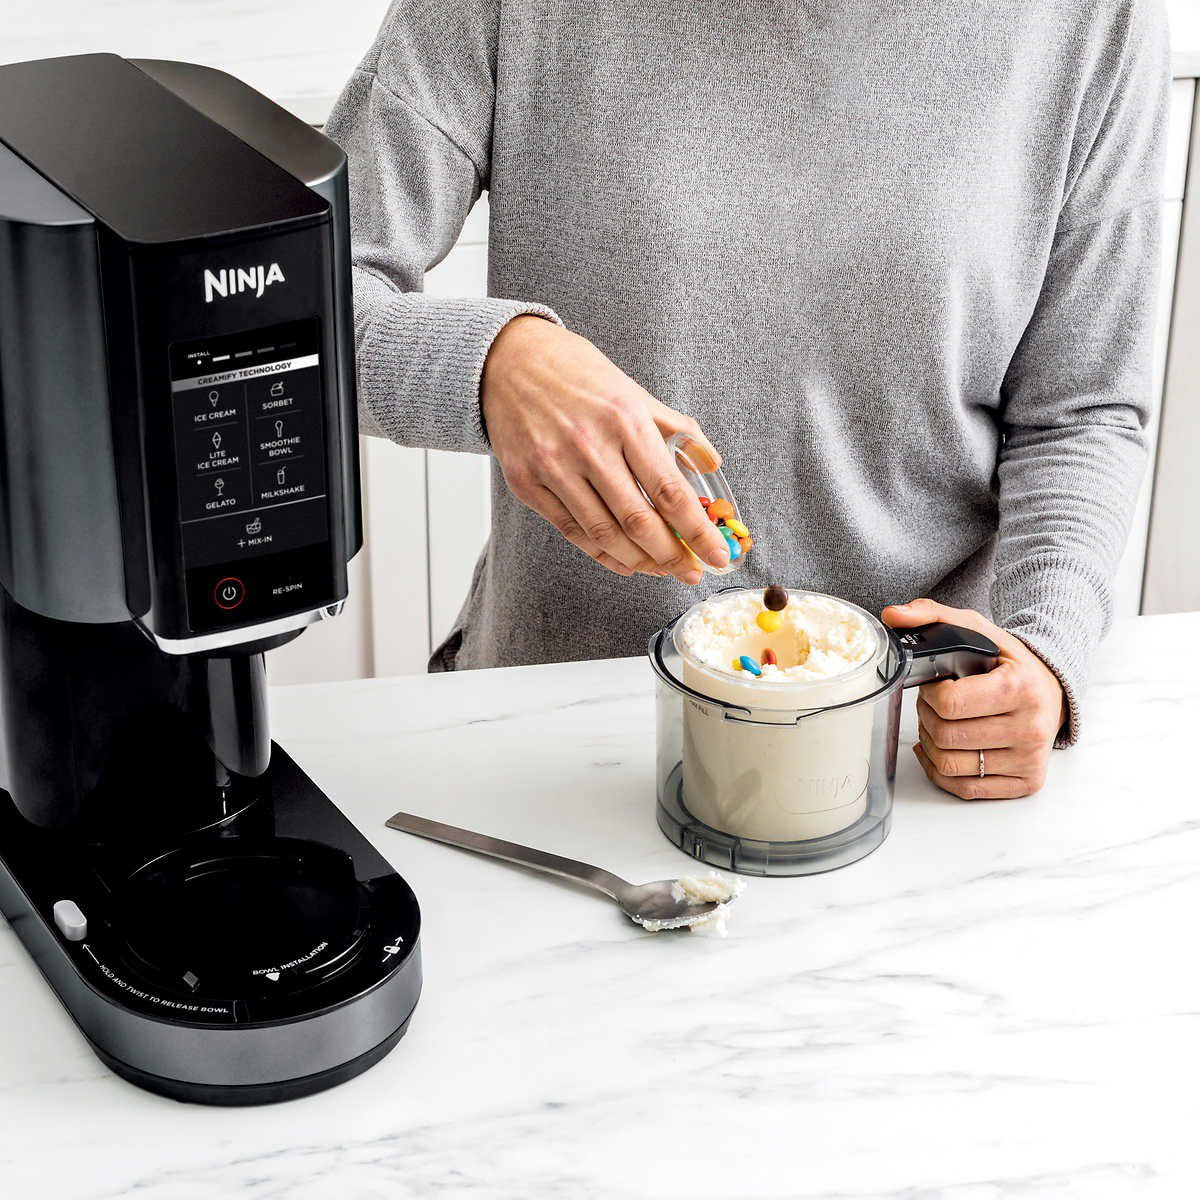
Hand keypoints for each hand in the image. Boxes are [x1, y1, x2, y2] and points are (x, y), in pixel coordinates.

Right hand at [481, 316, 729, 582]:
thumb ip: (675, 429)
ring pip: (604, 534)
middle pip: (638, 521)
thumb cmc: (576, 374)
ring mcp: (553, 467)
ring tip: (661, 569)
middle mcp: (589, 446)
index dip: (697, 531)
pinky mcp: (526, 483)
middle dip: (671, 557)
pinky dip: (602, 554)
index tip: (717, 556)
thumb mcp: (633, 391)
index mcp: (625, 419)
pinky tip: (624, 561)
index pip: (669, 490)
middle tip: (690, 573)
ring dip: (639, 561)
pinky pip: (571, 531)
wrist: (508, 361)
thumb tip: (710, 464)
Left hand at [881, 598, 1067, 798]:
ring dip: (932, 743)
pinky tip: (943, 749)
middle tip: (934, 704)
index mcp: (1020, 689)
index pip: (949, 704)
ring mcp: (1029, 760)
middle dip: (927, 717)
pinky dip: (942, 771)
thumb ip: (933, 616)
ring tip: (940, 723)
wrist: (1053, 690)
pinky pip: (964, 788)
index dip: (930, 694)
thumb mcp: (977, 629)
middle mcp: (1030, 728)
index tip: (935, 685)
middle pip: (945, 736)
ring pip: (949, 765)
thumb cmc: (1009, 662)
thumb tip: (892, 615)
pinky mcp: (1025, 783)